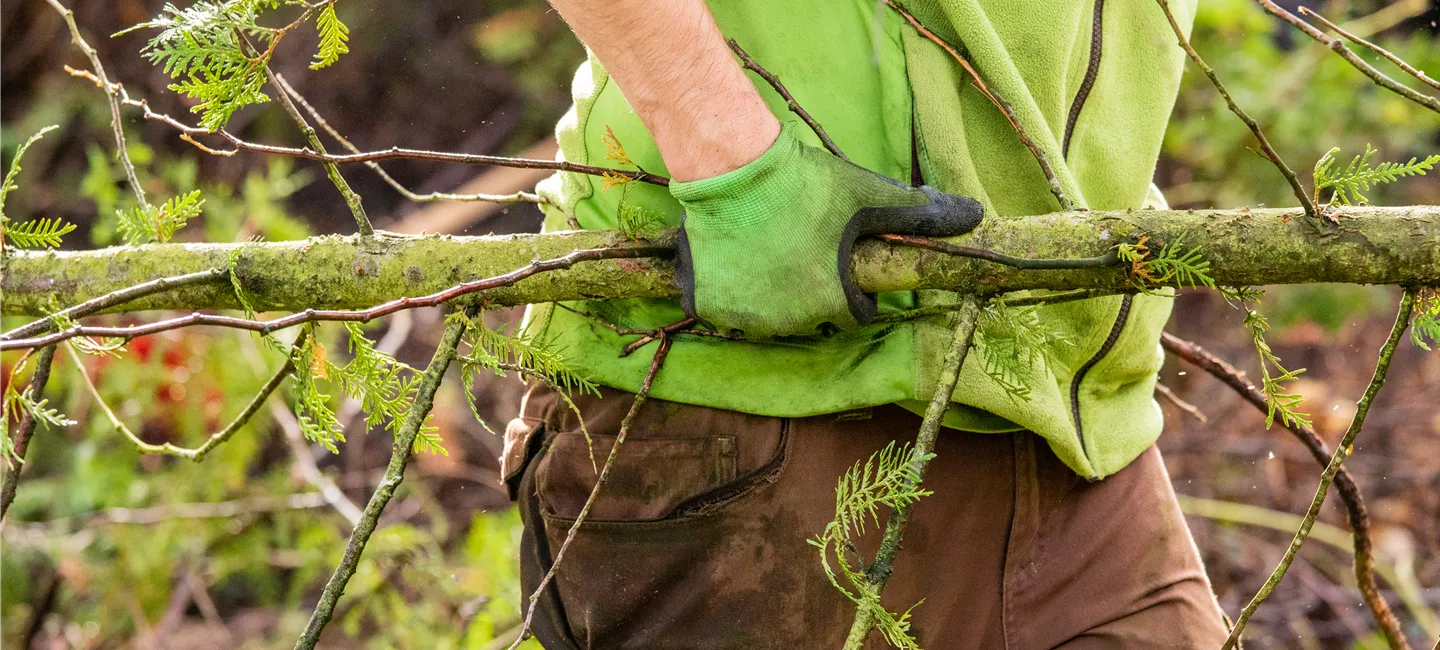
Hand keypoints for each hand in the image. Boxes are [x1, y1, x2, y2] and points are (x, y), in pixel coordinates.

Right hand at [673, 123, 983, 338]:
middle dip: (813, 291)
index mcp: (833, 303)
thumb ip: (921, 215)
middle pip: (811, 318)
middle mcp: (790, 322)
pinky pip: (726, 311)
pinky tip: (736, 260)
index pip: (854, 316)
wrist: (733, 168)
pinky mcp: (707, 305)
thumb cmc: (807, 183)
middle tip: (803, 250)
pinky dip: (730, 294)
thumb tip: (978, 217)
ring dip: (772, 296)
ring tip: (769, 252)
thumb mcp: (869, 195)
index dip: (852, 290)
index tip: (841, 262)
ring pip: (768, 317)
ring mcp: (745, 317)